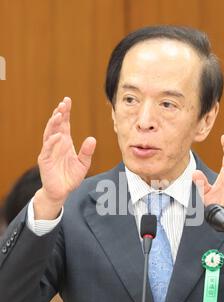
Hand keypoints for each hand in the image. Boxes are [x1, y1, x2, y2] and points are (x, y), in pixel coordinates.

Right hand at [34, 97, 95, 218]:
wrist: (61, 192)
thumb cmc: (70, 177)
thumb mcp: (83, 164)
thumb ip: (87, 152)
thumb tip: (92, 139)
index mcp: (65, 142)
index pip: (64, 123)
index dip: (65, 112)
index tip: (67, 100)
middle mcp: (56, 144)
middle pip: (56, 125)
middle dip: (59, 113)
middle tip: (63, 103)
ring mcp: (49, 151)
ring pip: (49, 133)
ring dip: (53, 124)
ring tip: (58, 114)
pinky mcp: (45, 160)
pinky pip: (47, 149)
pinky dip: (52, 142)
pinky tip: (58, 136)